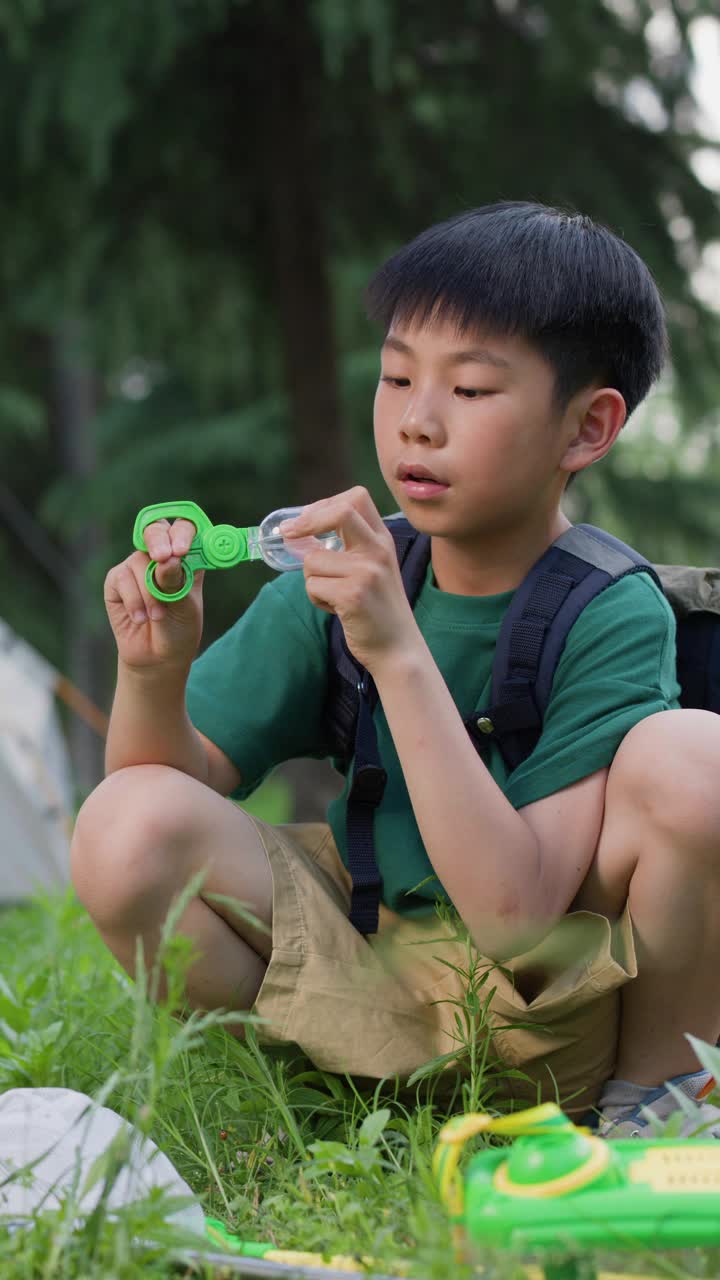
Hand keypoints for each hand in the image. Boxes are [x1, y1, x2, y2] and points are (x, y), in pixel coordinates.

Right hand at [104, 518, 203, 672]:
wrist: (158, 657)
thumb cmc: (179, 628)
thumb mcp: (185, 606)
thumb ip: (175, 582)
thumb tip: (167, 560)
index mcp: (186, 556)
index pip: (185, 527)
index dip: (182, 532)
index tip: (181, 549)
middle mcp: (160, 556)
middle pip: (155, 529)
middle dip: (158, 542)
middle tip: (162, 558)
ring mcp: (137, 566)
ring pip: (139, 561)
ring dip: (149, 592)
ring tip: (157, 616)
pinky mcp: (117, 581)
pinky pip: (122, 580)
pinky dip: (133, 600)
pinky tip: (140, 618)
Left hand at [281, 487, 418, 672]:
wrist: (398, 647)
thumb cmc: (377, 609)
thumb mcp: (372, 568)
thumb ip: (345, 547)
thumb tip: (297, 531)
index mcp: (382, 539)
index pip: (356, 498)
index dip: (324, 504)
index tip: (305, 519)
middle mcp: (378, 550)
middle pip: (340, 511)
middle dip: (307, 520)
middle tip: (289, 533)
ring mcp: (367, 571)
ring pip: (313, 560)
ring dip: (312, 580)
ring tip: (333, 595)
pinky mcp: (354, 595)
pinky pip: (313, 586)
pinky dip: (316, 599)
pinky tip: (336, 609)